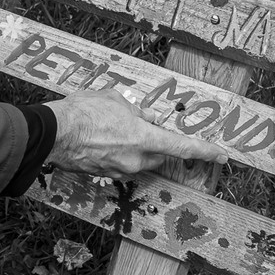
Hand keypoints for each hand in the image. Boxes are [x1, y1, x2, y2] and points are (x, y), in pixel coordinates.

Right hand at [47, 91, 225, 176]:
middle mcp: (135, 159)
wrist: (52, 133)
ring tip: (111, 129)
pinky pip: (119, 164)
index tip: (222, 156)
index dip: (206, 151)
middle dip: (156, 142)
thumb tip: (145, 117)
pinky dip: (117, 153)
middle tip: (140, 124)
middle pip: (159, 155)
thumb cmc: (83, 112)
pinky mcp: (103, 175)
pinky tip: (100, 140)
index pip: (183, 148)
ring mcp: (118, 170)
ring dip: (134, 147)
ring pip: (138, 160)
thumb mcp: (115, 100)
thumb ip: (136, 111)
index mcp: (144, 139)